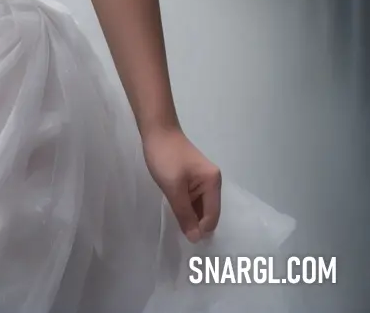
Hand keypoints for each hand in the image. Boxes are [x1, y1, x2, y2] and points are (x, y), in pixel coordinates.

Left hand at [142, 126, 222, 242]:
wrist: (156, 129)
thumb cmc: (165, 157)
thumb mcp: (173, 187)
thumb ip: (184, 213)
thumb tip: (195, 239)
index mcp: (213, 183)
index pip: (212, 216)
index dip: (200, 229)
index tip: (185, 238)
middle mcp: (212, 181)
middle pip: (207, 211)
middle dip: (196, 222)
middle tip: (179, 232)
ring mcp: (202, 177)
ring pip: (199, 205)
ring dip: (189, 213)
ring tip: (176, 221)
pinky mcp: (192, 175)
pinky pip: (192, 196)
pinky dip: (185, 204)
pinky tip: (175, 207)